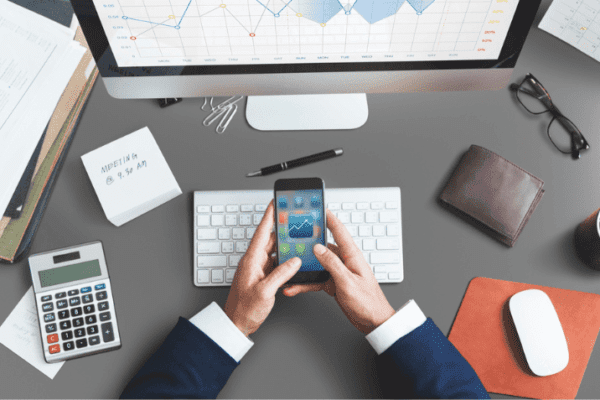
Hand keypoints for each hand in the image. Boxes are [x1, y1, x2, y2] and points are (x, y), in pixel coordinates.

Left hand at [225, 201, 301, 336]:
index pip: (261, 232)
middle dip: (282, 229)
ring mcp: (257, 269)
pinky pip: (275, 263)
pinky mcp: (261, 277)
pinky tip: (293, 261)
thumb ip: (281, 274)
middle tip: (293, 219)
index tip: (275, 202)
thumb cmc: (244, 310)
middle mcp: (254, 262)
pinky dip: (284, 260)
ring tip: (297, 238)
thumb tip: (293, 261)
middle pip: (270, 240)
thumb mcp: (265, 291)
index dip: (269, 216)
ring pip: (274, 251)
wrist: (236, 324)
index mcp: (251, 260)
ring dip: (284, 246)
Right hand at [283, 210, 394, 333]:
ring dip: (304, 267)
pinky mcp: (333, 283)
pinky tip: (295, 286)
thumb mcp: (347, 282)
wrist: (373, 322)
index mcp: (352, 256)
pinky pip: (316, 279)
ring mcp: (338, 272)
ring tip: (290, 265)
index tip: (319, 208)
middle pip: (324, 246)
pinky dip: (305, 283)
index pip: (339, 231)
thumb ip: (332, 263)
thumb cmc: (368, 302)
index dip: (329, 218)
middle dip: (309, 242)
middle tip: (294, 235)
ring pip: (317, 264)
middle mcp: (344, 261)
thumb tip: (318, 248)